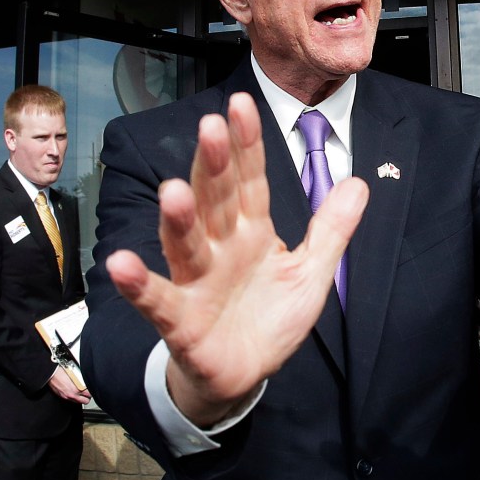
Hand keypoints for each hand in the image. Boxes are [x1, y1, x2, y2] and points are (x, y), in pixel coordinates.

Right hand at [48, 367, 90, 403]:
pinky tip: (74, 393)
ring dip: (81, 399)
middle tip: (87, 393)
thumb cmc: (62, 372)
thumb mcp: (76, 375)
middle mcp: (72, 394)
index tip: (91, 390)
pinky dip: (74, 398)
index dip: (91, 392)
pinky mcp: (62, 397)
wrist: (51, 374)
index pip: (89, 394)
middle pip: (85, 401)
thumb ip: (82, 381)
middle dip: (87, 397)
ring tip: (81, 393)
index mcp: (77, 388)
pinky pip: (71, 400)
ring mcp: (67, 397)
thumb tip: (87, 383)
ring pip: (78, 402)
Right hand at [105, 93, 368, 426]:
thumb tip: (359, 183)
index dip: (247, 146)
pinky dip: (139, 285)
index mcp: (250, 232)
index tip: (242, 105)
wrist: (245, 374)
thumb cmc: (270, 318)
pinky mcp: (182, 321)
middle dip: (212, 166)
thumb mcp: (311, 272)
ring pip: (185, 243)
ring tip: (174, 190)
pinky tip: (121, 264)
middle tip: (212, 126)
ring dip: (178, 218)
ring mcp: (197, 282)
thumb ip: (331, 229)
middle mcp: (219, 248)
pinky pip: (159, 301)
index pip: (249, 181)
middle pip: (214, 201)